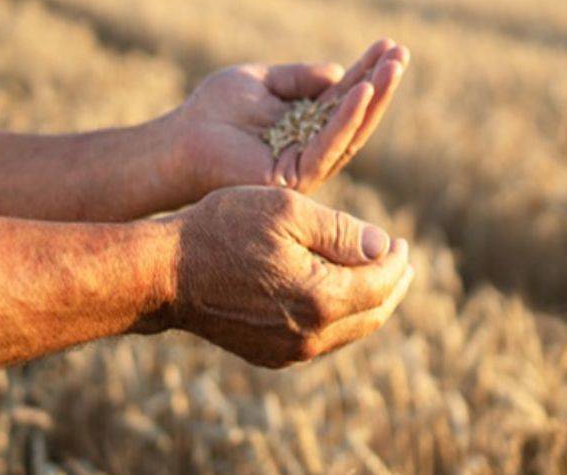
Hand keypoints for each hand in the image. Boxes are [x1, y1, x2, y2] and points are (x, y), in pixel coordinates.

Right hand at [164, 186, 413, 367]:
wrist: (165, 273)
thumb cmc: (223, 229)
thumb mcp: (287, 211)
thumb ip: (342, 231)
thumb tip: (384, 247)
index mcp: (321, 298)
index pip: (381, 284)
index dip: (397, 261)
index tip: (402, 241)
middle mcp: (311, 335)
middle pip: (373, 314)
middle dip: (392, 285)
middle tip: (402, 261)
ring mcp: (289, 351)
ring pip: (349, 330)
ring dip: (368, 303)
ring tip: (376, 276)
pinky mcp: (270, 355)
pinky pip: (321, 340)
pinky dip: (339, 317)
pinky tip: (336, 295)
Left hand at [174, 39, 408, 195]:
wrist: (178, 140)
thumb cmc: (213, 111)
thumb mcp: (262, 81)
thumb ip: (299, 77)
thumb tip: (339, 72)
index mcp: (306, 127)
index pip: (344, 97)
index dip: (368, 71)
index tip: (389, 44)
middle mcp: (312, 149)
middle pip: (356, 116)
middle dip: (380, 84)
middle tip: (402, 53)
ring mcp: (306, 168)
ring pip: (350, 133)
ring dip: (374, 99)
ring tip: (392, 67)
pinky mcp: (295, 180)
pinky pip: (328, 147)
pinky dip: (346, 118)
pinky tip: (362, 91)